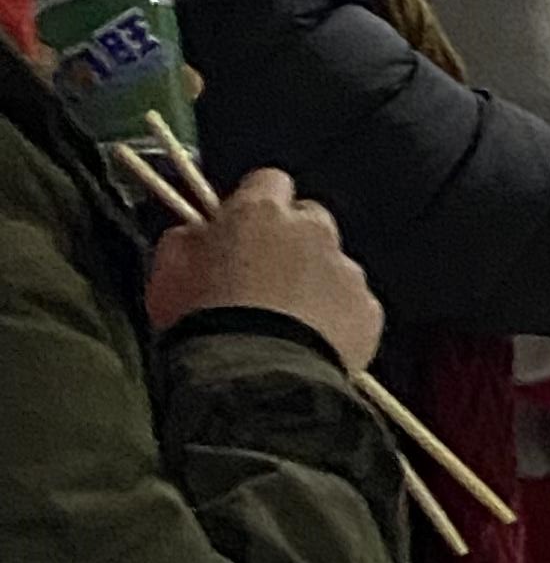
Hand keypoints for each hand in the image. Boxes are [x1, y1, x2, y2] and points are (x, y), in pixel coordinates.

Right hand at [145, 166, 384, 373]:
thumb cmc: (201, 323)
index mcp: (261, 213)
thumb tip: (199, 232)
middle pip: (309, 220)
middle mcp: (313, 231)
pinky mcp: (368, 310)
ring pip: (334, 266)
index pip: (269, 183)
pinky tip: (311, 346)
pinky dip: (338, 320)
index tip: (242, 230)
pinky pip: (354, 307)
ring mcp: (346, 270)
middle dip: (291, 241)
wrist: (250, 379)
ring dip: (315, 284)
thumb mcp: (168, 273)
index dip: (256, 204)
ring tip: (286, 325)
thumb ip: (189, 239)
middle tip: (264, 281)